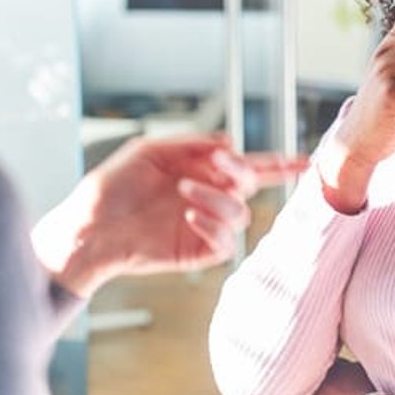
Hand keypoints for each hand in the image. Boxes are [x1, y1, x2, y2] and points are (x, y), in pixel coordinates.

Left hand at [32, 134, 306, 296]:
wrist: (87, 228)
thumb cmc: (110, 187)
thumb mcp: (148, 151)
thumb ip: (190, 144)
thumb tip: (229, 142)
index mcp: (200, 170)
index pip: (249, 165)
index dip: (280, 163)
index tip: (308, 161)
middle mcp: (208, 197)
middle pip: (252, 185)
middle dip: (243, 171)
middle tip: (220, 164)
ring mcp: (205, 225)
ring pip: (241, 212)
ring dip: (218, 197)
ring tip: (184, 192)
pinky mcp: (197, 251)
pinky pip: (227, 242)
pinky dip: (214, 225)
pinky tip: (188, 216)